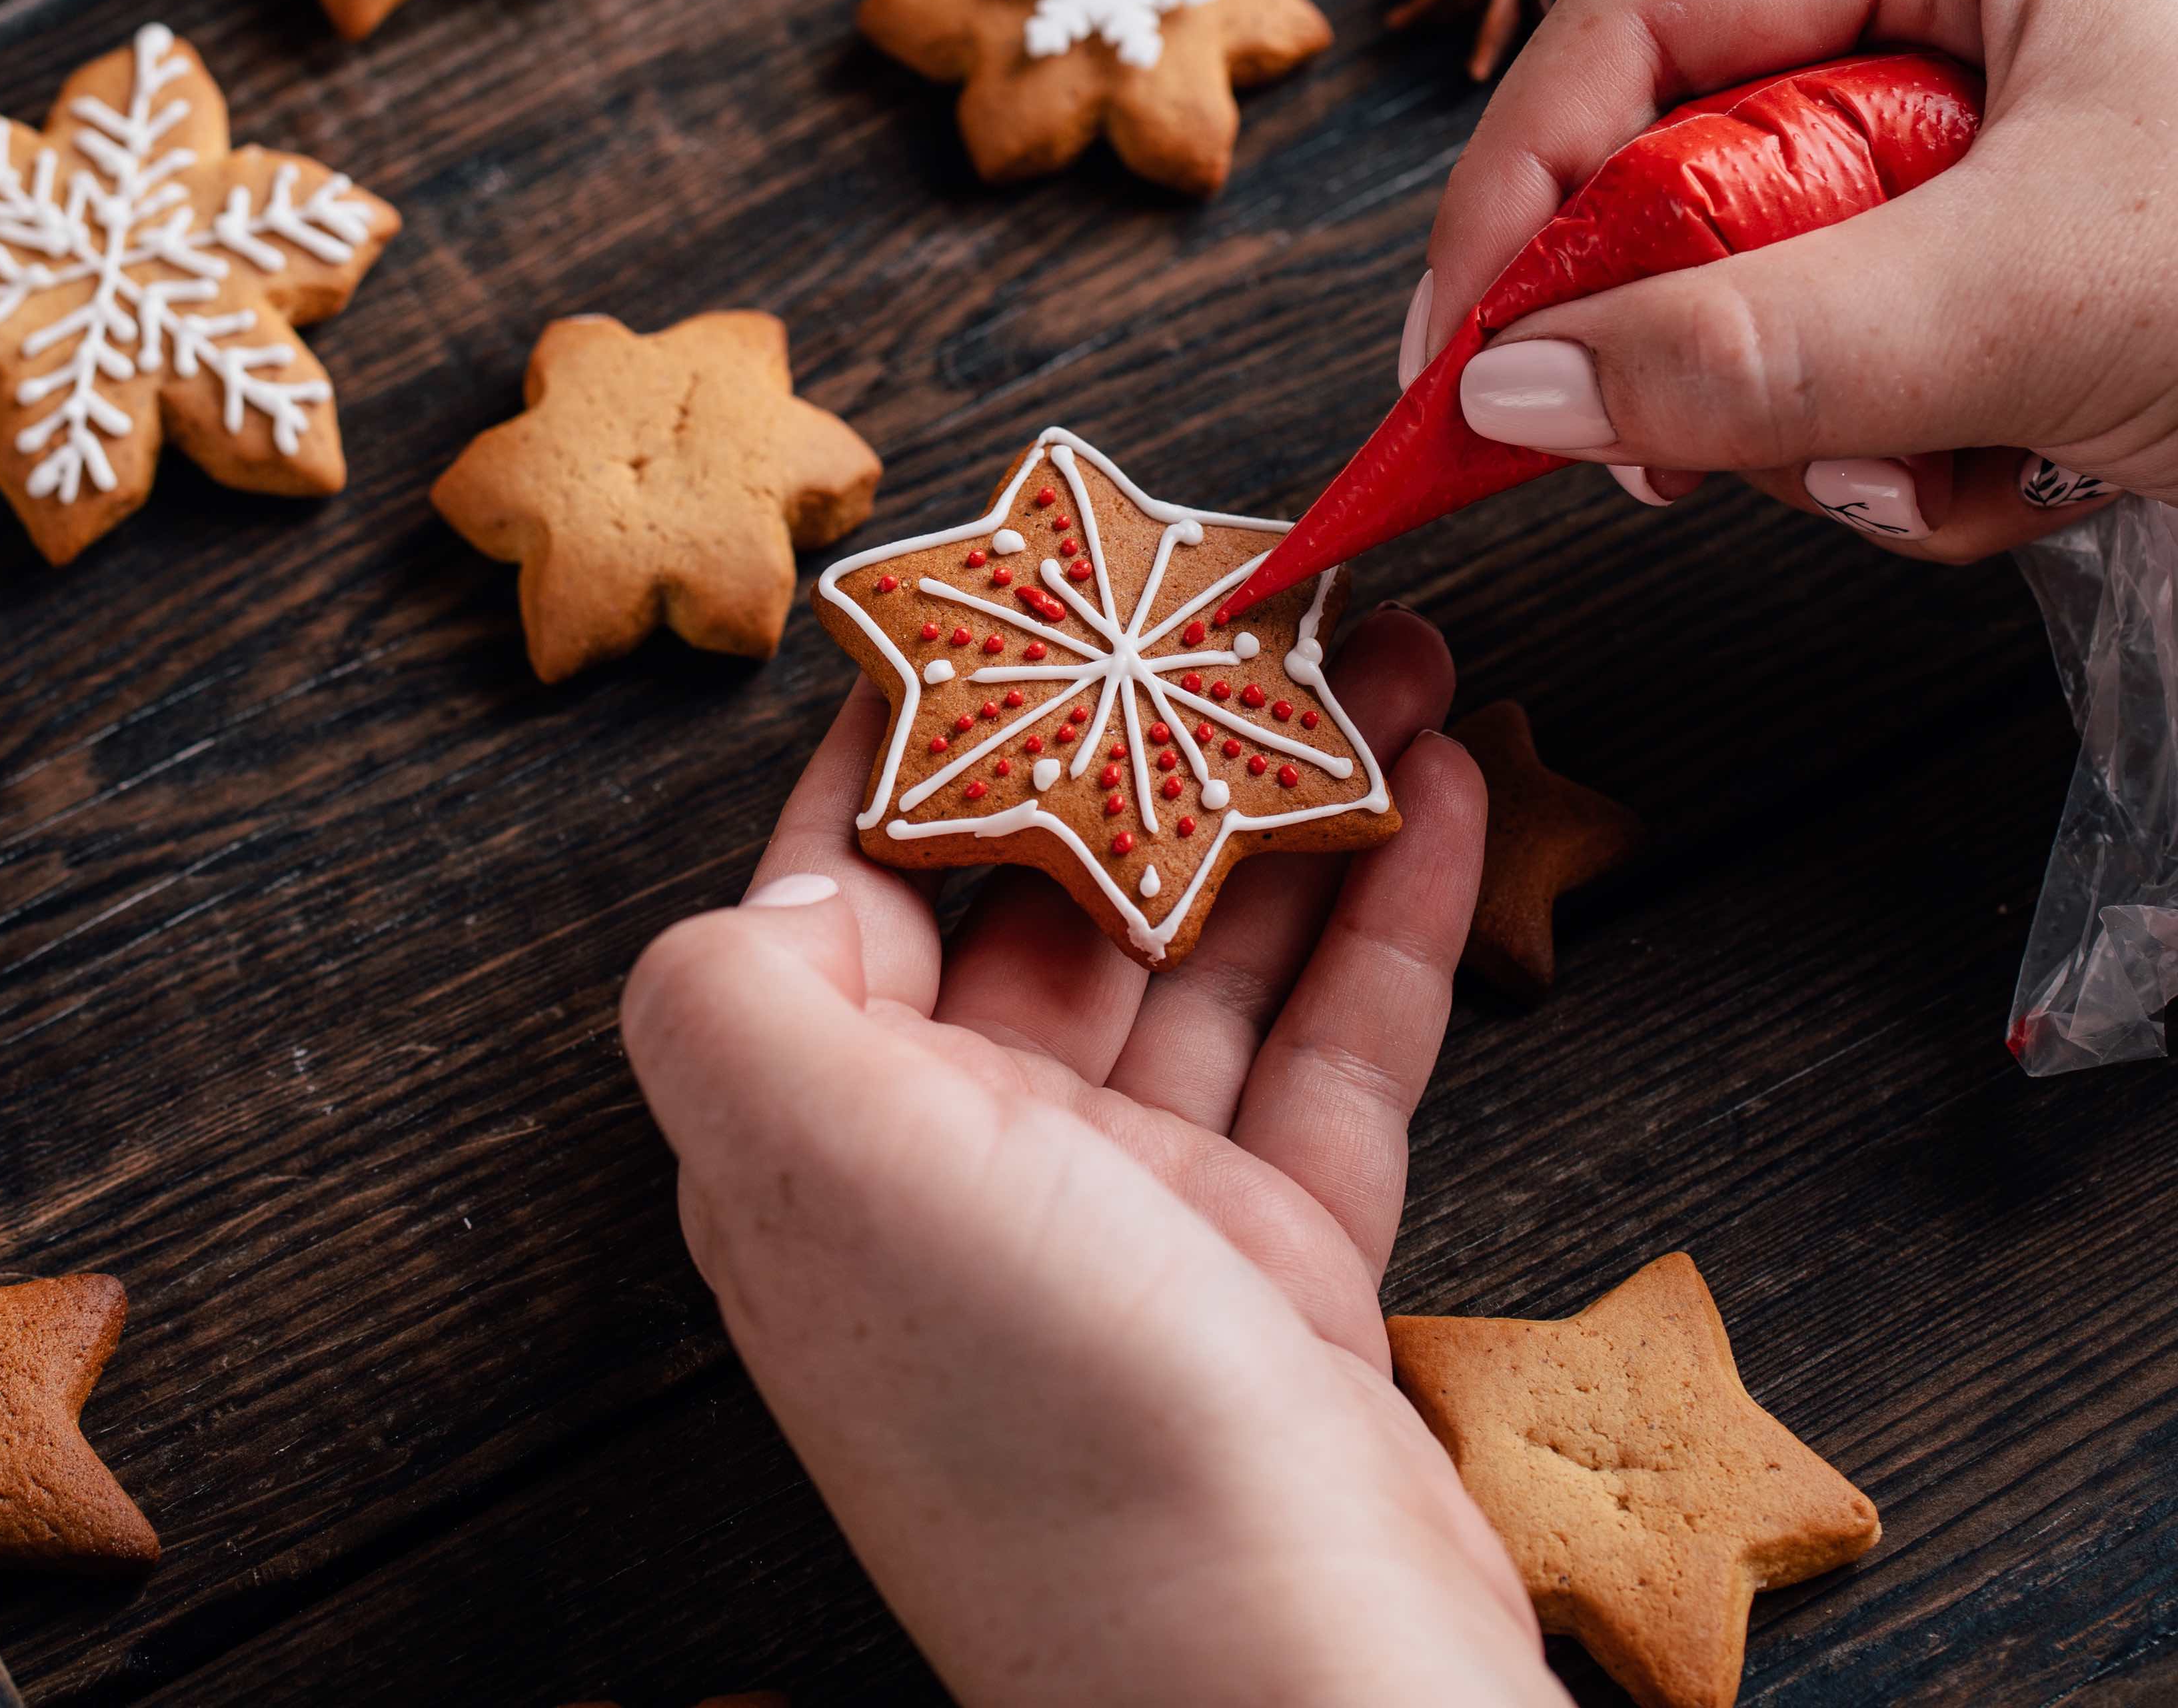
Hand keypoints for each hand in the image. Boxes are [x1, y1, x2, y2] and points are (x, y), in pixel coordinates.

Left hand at [621, 615, 1559, 1707]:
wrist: (1284, 1689)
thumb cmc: (1046, 1424)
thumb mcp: (818, 1169)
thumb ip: (734, 1000)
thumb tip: (770, 886)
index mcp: (821, 1143)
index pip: (847, 887)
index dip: (922, 726)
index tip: (1016, 580)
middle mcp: (959, 1179)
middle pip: (1048, 902)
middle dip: (1147, 735)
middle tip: (1253, 588)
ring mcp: (1128, 1233)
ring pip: (1207, 959)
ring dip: (1291, 796)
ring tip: (1389, 650)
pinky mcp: (1282, 1279)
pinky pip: (1332, 1056)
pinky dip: (1384, 916)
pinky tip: (1443, 791)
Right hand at [1422, 0, 2177, 627]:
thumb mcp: (2021, 307)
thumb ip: (1744, 350)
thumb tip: (1501, 388)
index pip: (1645, 25)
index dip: (1521, 188)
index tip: (1458, 360)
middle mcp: (1980, 14)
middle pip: (1705, 172)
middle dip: (1698, 335)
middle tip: (1669, 463)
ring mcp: (2024, 158)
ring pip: (1789, 297)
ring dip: (1827, 423)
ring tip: (1947, 476)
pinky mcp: (2067, 290)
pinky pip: (1890, 376)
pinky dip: (1923, 464)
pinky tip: (2026, 497)